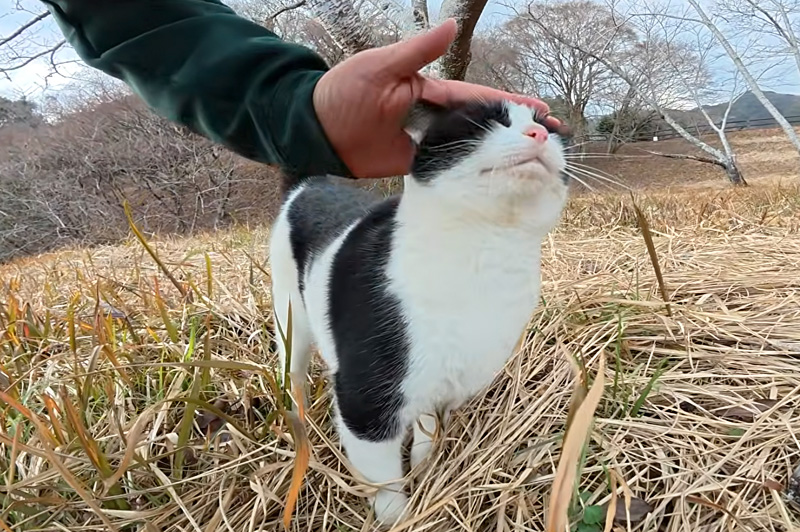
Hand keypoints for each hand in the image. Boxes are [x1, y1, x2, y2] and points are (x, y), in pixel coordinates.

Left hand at [313, 19, 561, 178]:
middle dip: (514, 131)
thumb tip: (452, 25)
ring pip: (468, 150)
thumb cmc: (344, 91)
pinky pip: (446, 171)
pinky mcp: (413, 167)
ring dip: (498, 155)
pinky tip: (490, 183)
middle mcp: (433, 118)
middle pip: (481, 126)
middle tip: (548, 139)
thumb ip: (417, 51)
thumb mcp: (380, 66)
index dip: (509, 104)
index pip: (478, 99)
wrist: (315, 131)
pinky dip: (469, 176)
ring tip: (530, 163)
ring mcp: (425, 144)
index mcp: (430, 91)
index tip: (540, 110)